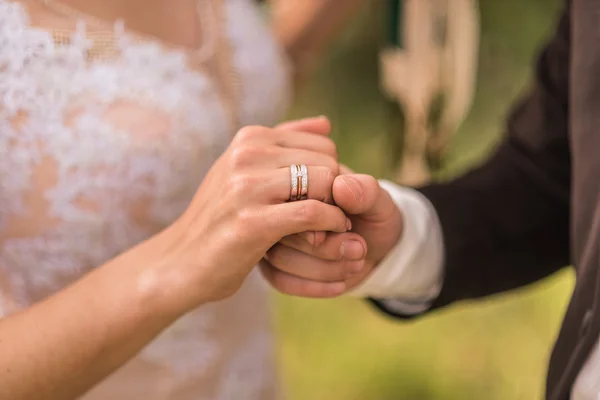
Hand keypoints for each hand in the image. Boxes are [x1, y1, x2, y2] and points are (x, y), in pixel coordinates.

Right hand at [159, 118, 349, 309]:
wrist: (182, 261)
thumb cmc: (222, 217)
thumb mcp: (245, 171)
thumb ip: (286, 143)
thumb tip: (326, 122)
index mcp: (250, 138)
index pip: (323, 144)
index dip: (332, 173)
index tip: (326, 198)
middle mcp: (247, 154)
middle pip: (328, 161)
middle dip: (337, 190)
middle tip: (332, 215)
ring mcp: (246, 187)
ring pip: (324, 182)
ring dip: (337, 208)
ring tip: (331, 225)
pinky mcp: (252, 222)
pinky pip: (312, 213)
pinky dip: (331, 223)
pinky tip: (328, 234)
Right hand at [260, 166, 403, 296]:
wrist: (375, 247)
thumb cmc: (374, 217)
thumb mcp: (378, 203)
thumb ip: (364, 192)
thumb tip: (340, 187)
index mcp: (300, 179)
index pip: (292, 194)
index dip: (318, 216)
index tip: (349, 225)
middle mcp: (278, 205)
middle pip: (281, 229)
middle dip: (325, 247)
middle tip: (360, 249)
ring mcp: (273, 234)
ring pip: (279, 257)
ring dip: (323, 268)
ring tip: (357, 263)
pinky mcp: (274, 263)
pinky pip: (279, 279)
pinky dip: (313, 286)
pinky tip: (341, 285)